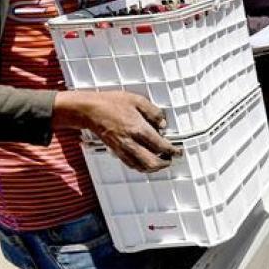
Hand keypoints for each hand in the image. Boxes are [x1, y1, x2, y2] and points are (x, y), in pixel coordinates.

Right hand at [53, 91, 179, 172]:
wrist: (90, 110)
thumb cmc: (112, 103)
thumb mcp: (137, 100)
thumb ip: (154, 113)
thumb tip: (164, 124)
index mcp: (138, 129)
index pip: (160, 146)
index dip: (172, 151)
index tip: (178, 151)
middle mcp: (130, 142)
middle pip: (151, 162)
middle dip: (164, 163)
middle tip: (170, 159)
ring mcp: (122, 149)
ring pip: (140, 167)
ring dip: (153, 168)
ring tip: (160, 162)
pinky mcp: (115, 151)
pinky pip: (130, 164)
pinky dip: (141, 166)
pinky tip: (145, 161)